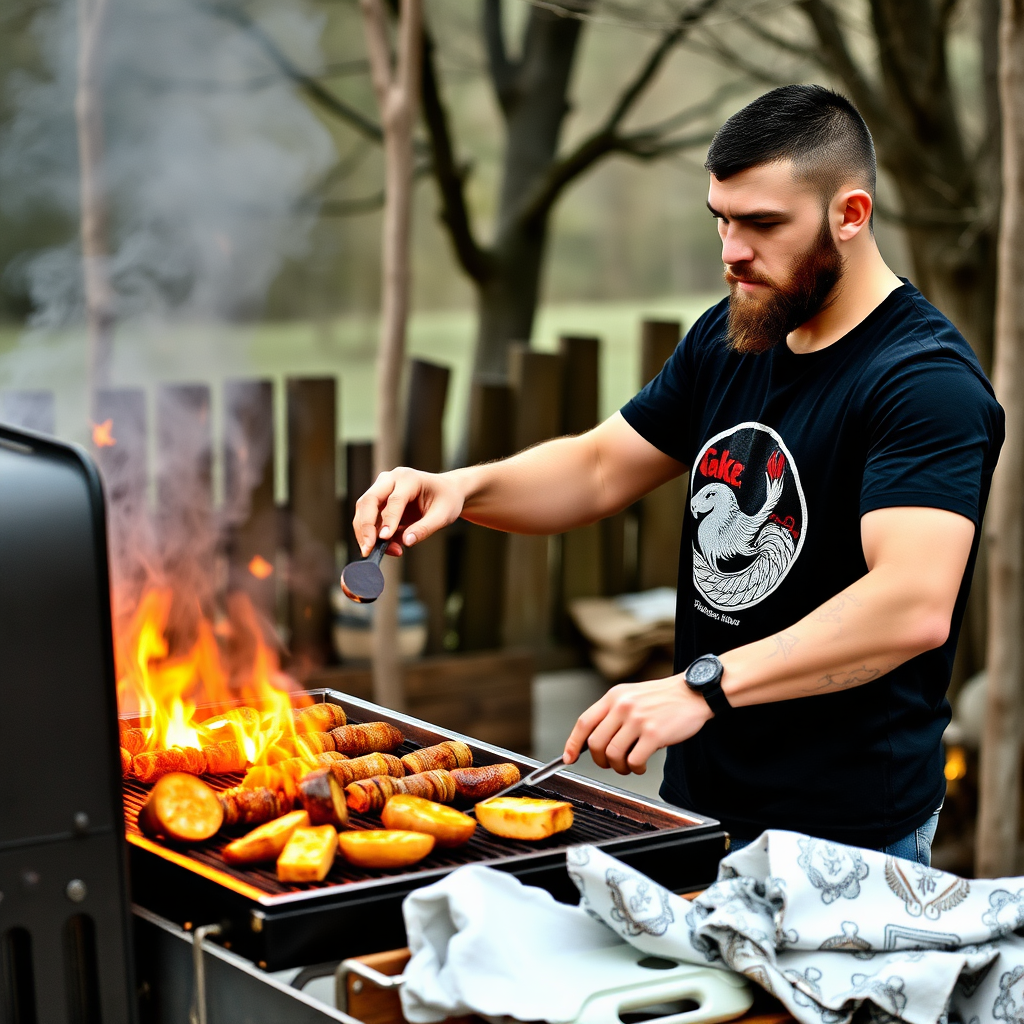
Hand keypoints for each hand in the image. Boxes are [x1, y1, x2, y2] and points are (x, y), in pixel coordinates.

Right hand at [353, 467, 466, 556]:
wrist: (447, 491)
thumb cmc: (447, 499)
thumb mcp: (443, 516)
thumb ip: (424, 529)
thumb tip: (406, 542)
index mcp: (409, 478)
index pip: (394, 499)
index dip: (388, 520)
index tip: (384, 539)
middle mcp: (391, 479)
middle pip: (369, 500)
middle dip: (366, 526)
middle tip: (368, 548)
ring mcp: (382, 487)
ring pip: (363, 509)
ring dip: (365, 532)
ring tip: (375, 551)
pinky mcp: (379, 499)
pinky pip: (368, 516)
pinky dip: (371, 533)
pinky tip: (384, 547)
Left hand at [562, 675, 712, 774]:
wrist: (693, 693)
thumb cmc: (662, 699)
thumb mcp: (631, 696)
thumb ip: (612, 713)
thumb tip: (593, 741)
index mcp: (614, 697)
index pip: (584, 722)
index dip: (573, 743)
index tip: (569, 758)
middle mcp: (622, 706)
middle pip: (596, 744)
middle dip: (601, 761)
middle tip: (612, 764)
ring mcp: (637, 719)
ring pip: (613, 755)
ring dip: (619, 768)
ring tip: (629, 766)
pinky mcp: (654, 734)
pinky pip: (634, 760)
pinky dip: (635, 769)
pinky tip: (641, 765)